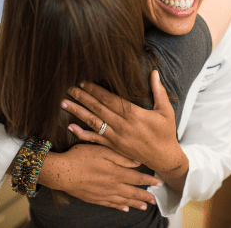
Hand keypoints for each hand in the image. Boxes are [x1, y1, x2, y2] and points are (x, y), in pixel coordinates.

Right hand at [38, 144, 161, 211]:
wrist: (62, 172)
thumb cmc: (80, 157)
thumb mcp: (102, 150)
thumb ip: (120, 156)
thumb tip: (137, 162)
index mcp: (116, 172)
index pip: (137, 177)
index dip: (149, 181)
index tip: (159, 183)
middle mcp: (112, 185)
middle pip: (133, 192)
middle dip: (145, 195)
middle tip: (155, 199)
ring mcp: (103, 193)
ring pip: (124, 200)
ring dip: (136, 203)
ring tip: (145, 206)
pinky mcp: (94, 198)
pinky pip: (111, 204)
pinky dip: (120, 206)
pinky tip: (125, 208)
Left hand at [62, 70, 185, 173]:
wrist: (164, 158)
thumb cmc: (166, 133)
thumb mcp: (166, 111)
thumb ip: (159, 91)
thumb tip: (155, 73)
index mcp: (134, 114)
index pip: (110, 99)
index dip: (95, 90)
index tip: (83, 81)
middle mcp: (122, 125)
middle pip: (97, 108)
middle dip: (82, 97)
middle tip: (68, 87)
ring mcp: (116, 137)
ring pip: (93, 122)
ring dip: (77, 111)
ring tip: (64, 103)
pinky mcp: (113, 146)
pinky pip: (95, 139)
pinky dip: (81, 133)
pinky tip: (70, 127)